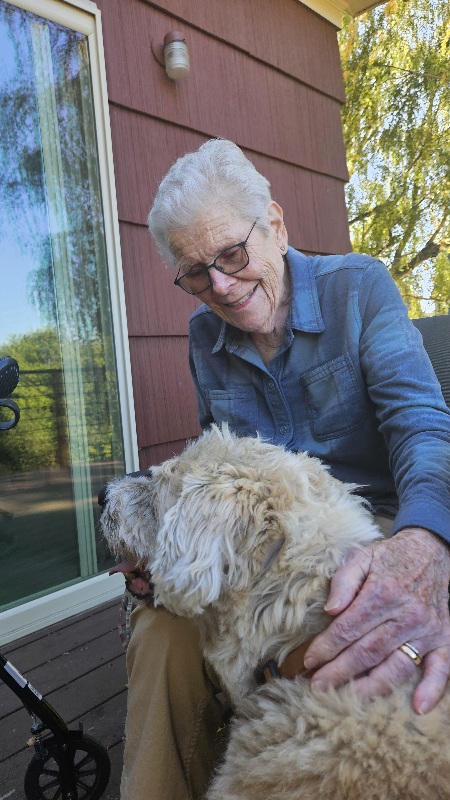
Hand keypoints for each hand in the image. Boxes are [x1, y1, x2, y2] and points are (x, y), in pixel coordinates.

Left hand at [303, 528, 449, 712]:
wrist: (433, 551)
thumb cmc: (391, 557)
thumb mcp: (362, 557)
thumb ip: (344, 581)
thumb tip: (331, 610)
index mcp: (383, 592)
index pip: (348, 628)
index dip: (326, 647)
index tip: (309, 661)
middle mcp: (407, 614)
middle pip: (367, 652)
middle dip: (339, 672)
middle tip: (318, 686)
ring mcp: (427, 629)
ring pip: (397, 666)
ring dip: (372, 687)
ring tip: (348, 699)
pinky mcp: (444, 638)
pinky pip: (441, 668)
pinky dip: (432, 688)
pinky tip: (418, 707)